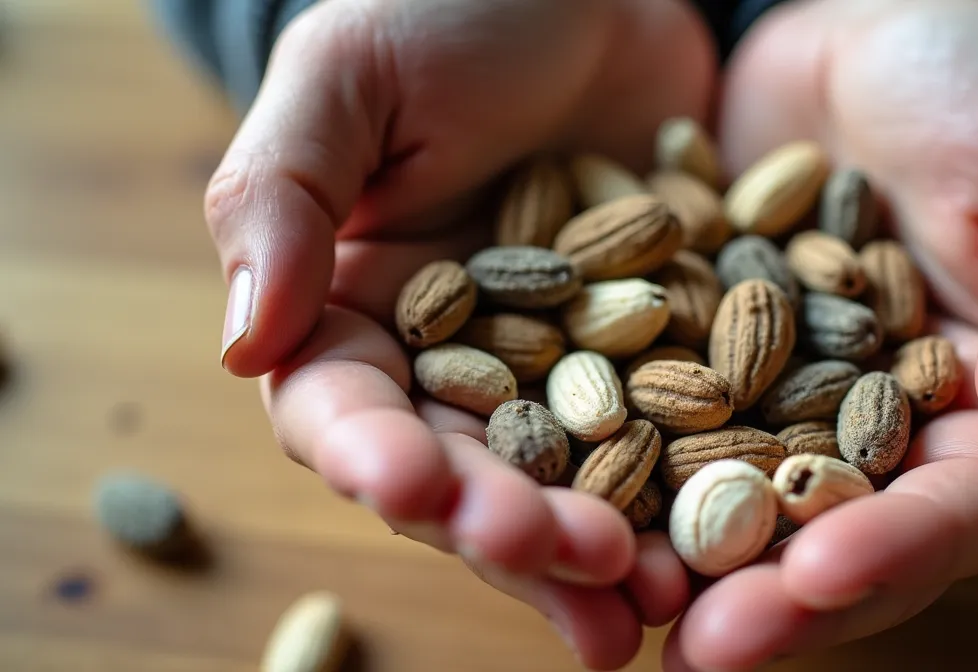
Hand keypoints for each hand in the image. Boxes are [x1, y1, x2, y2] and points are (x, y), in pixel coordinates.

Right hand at [203, 1, 714, 667]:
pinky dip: (691, 491)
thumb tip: (244, 346)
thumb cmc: (449, 6)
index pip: (346, 410)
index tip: (417, 490)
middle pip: (467, 474)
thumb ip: (282, 197)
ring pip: (568, 481)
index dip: (377, 459)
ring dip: (601, 550)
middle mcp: (455, 362)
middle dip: (512, 529)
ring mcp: (560, 368)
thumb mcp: (351, 75)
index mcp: (357, 312)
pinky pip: (671, 436)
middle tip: (576, 565)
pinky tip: (725, 543)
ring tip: (652, 603)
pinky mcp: (654, 356)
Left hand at [663, 0, 977, 667]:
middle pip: (844, 540)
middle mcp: (886, 431)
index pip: (968, 507)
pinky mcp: (705, 361)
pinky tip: (564, 502)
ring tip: (622, 604)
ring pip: (744, 507)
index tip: (825, 572)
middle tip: (702, 643)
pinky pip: (659, 424)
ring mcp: (788, 403)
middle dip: (779, 599)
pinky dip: (619, 467)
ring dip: (687, 564)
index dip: (902, 548)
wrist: (866, 30)